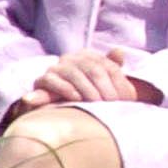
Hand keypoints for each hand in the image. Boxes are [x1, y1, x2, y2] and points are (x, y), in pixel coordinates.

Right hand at [15, 47, 157, 111]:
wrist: (60, 116)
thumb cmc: (89, 99)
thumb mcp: (105, 86)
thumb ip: (113, 69)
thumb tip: (119, 51)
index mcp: (89, 56)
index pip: (109, 66)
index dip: (119, 83)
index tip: (126, 100)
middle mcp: (72, 58)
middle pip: (93, 69)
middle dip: (105, 89)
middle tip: (112, 105)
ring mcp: (55, 68)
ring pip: (73, 73)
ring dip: (88, 90)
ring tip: (96, 104)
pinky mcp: (41, 81)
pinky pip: (51, 80)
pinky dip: (65, 88)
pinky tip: (76, 99)